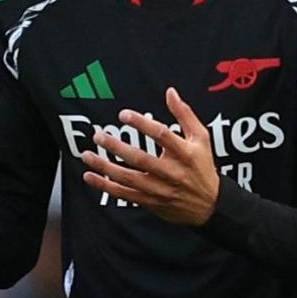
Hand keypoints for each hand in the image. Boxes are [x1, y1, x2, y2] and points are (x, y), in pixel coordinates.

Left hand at [79, 87, 220, 225]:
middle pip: (140, 159)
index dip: (142, 124)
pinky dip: (105, 186)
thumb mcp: (200, 138)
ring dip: (104, 167)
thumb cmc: (202, 166)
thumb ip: (185, 114)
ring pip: (128, 178)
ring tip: (86, 155)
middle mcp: (171, 172)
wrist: (210, 205)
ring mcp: (159, 189)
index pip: (162, 136)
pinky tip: (89, 176)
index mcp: (185, 154)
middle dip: (116, 146)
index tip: (124, 114)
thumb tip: (170, 92)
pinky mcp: (150, 201)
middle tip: (99, 135)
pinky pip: (124, 194)